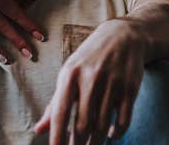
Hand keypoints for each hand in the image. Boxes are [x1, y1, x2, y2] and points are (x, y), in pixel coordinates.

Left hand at [33, 19, 145, 144]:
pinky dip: (117, 133)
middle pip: (82, 123)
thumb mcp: (69, 73)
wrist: (123, 35)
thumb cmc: (90, 58)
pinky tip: (111, 135)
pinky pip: (123, 120)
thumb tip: (39, 130)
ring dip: (96, 142)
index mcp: (70, 74)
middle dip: (78, 144)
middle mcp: (91, 78)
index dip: (57, 136)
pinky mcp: (130, 88)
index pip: (60, 112)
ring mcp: (112, 83)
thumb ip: (54, 103)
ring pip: (103, 125)